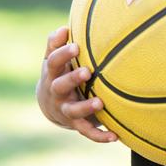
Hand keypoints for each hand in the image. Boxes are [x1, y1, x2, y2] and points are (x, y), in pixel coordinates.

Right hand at [36, 26, 117, 143]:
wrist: (51, 104)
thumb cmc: (58, 73)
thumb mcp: (53, 59)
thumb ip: (56, 44)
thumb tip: (64, 28)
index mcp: (51, 73)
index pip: (53, 62)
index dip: (63, 54)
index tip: (76, 46)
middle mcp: (56, 91)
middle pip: (60, 85)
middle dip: (72, 78)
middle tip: (87, 71)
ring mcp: (65, 108)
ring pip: (73, 110)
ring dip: (85, 107)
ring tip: (100, 103)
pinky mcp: (76, 123)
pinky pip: (86, 131)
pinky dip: (99, 135)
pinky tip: (114, 136)